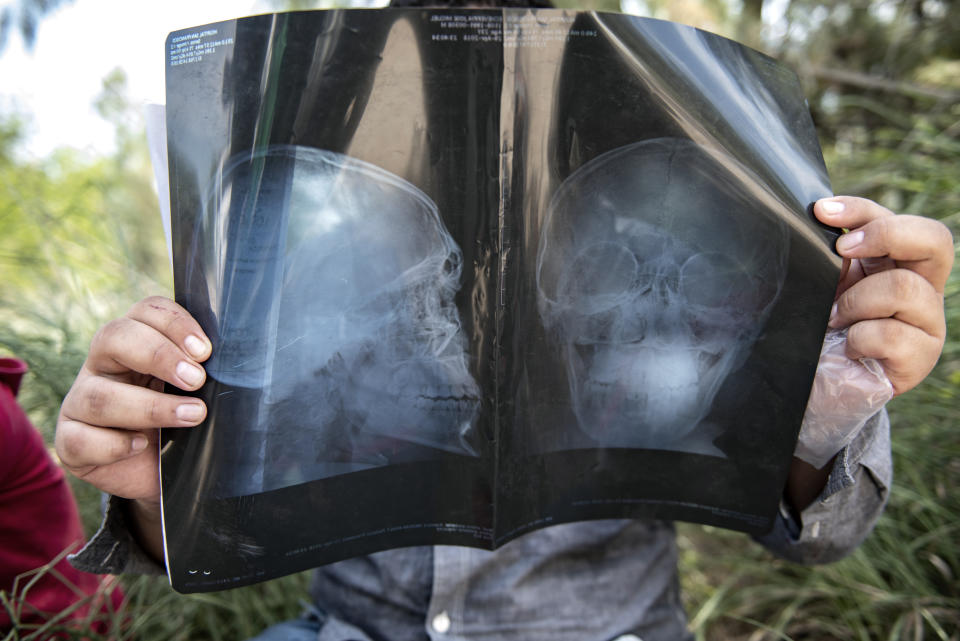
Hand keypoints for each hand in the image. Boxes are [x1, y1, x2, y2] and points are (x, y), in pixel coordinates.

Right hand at [56, 296, 210, 503]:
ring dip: (150, 406)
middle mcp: (103, 365)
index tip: (206, 351)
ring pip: (99, 395)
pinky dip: (115, 444)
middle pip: (113, 337)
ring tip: (192, 415)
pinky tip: (142, 446)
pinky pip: (79, 439)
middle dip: (158, 355)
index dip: (174, 324)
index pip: (146, 311)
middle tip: (197, 379)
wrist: (163, 476)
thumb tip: (240, 365)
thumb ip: (207, 374)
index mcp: (136, 342)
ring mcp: (80, 402)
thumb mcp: (198, 394)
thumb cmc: (184, 424)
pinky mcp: (71, 441)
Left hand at [815, 196, 953, 394]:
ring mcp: (925, 322)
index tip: (822, 211)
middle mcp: (918, 286)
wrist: (813, 387)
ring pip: (905, 288)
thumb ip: (825, 259)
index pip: (894, 219)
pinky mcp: (921, 357)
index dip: (862, 209)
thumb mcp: (817, 288)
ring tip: (834, 320)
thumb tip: (817, 224)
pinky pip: (893, 335)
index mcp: (892, 262)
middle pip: (934, 240)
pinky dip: (859, 339)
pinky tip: (847, 349)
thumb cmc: (813, 332)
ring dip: (857, 301)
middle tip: (843, 249)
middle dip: (886, 234)